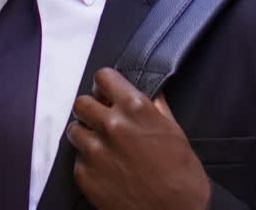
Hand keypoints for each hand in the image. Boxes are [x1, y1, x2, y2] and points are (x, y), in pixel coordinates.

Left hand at [67, 68, 210, 209]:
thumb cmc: (181, 179)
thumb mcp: (175, 133)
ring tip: (103, 146)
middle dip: (92, 109)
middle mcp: (111, 126)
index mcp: (135, 109)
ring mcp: (95, 151)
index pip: (103, 77)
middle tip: (103, 120)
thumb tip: (150, 94)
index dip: (106, 85)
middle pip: (82, 102)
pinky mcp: (84, 175)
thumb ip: (156, 108)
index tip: (107, 92)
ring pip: (74, 129)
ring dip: (86, 134)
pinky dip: (88, 161)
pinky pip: (77, 158)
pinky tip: (106, 168)